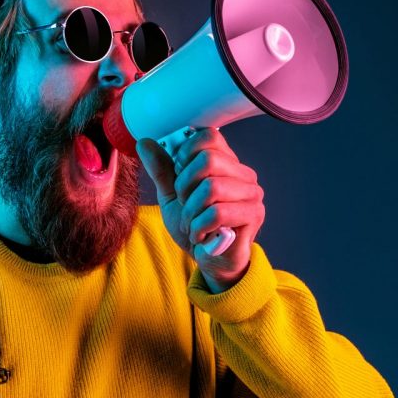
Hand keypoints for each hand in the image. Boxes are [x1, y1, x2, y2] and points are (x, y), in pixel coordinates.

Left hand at [136, 128, 265, 292]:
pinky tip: (201, 235)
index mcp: (226, 162)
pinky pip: (218, 213)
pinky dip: (199, 227)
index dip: (186, 154)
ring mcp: (252, 193)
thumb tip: (144, 142)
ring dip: (191, 212)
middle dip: (185, 186)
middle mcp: (243, 174)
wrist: (209, 261)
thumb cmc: (195, 225)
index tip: (179, 176)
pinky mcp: (253, 215)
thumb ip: (162, 169)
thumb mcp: (172, 196)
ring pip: (212, 188)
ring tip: (192, 224)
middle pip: (208, 160)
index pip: (209, 136)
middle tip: (184, 205)